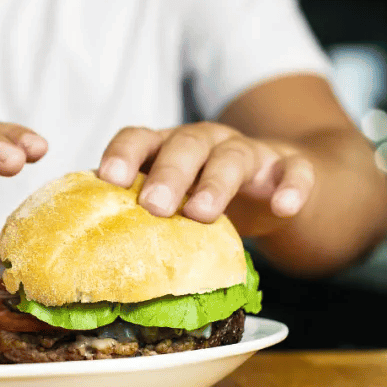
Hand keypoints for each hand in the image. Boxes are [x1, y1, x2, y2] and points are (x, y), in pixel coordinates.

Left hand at [97, 122, 314, 233]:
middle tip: (152, 206)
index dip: (123, 153)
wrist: (280, 186)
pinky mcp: (290, 168)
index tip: (108, 178)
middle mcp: (205, 141)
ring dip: (216, 183)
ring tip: (202, 213)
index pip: (139, 138)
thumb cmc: (206, 195)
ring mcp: (250, 152)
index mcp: (167, 146)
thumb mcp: (175, 199)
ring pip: (233, 157)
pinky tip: (283, 207)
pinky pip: (296, 171)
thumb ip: (141, 211)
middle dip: (168, 174)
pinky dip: (291, 187)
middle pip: (184, 146)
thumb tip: (90, 248)